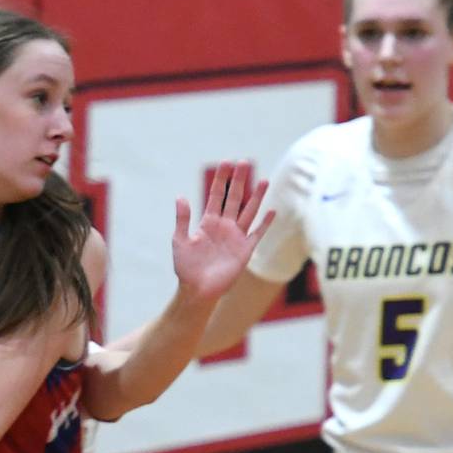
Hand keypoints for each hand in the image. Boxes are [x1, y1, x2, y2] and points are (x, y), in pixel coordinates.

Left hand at [171, 163, 273, 305]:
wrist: (197, 291)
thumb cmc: (186, 268)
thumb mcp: (180, 241)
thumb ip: (182, 220)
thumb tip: (180, 197)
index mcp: (208, 222)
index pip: (216, 195)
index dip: (221, 179)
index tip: (226, 162)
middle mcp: (224, 226)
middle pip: (234, 198)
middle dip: (239, 180)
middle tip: (244, 162)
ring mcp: (236, 237)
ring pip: (249, 212)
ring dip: (256, 197)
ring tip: (264, 180)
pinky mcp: (245, 251)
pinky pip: (257, 234)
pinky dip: (265, 223)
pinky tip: (272, 211)